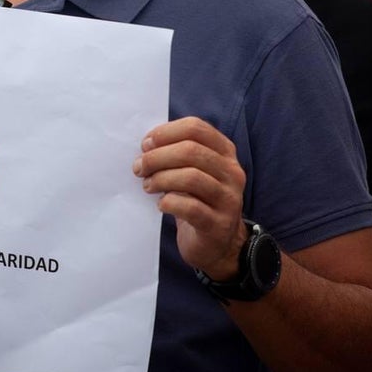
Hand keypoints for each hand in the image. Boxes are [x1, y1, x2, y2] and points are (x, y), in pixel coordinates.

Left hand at [132, 117, 247, 280]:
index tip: (146, 144)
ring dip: (161, 179)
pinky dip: (169, 202)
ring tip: (147, 185)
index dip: (166, 132)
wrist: (216, 244)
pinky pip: (191, 207)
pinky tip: (161, 205)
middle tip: (140, 168)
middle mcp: (232, 172)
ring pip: (191, 177)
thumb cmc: (197, 200)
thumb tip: (147, 145)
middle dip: (158, 157)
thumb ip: (177, 154)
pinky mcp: (218, 224)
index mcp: (225, 152)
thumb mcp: (193, 171)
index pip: (196, 128)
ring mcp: (229, 199)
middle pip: (191, 151)